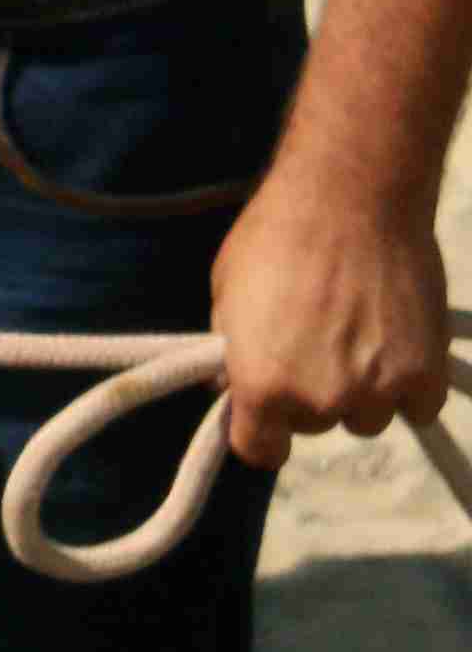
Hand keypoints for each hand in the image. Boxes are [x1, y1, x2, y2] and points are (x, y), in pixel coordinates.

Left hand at [211, 161, 453, 467]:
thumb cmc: (275, 238)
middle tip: (311, 343)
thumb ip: (232, 352)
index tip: (264, 416)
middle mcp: (320, 401)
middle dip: (307, 394)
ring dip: (359, 390)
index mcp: (262, 386)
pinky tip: (394, 344)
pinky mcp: (426, 379)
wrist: (351, 201)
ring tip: (354, 335)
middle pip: (313, 425)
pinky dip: (407, 385)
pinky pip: (415, 407)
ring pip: (364, 418)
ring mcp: (378, 394)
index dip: (259, 432)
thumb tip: (234, 385)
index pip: (257, 450)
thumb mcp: (226, 294)